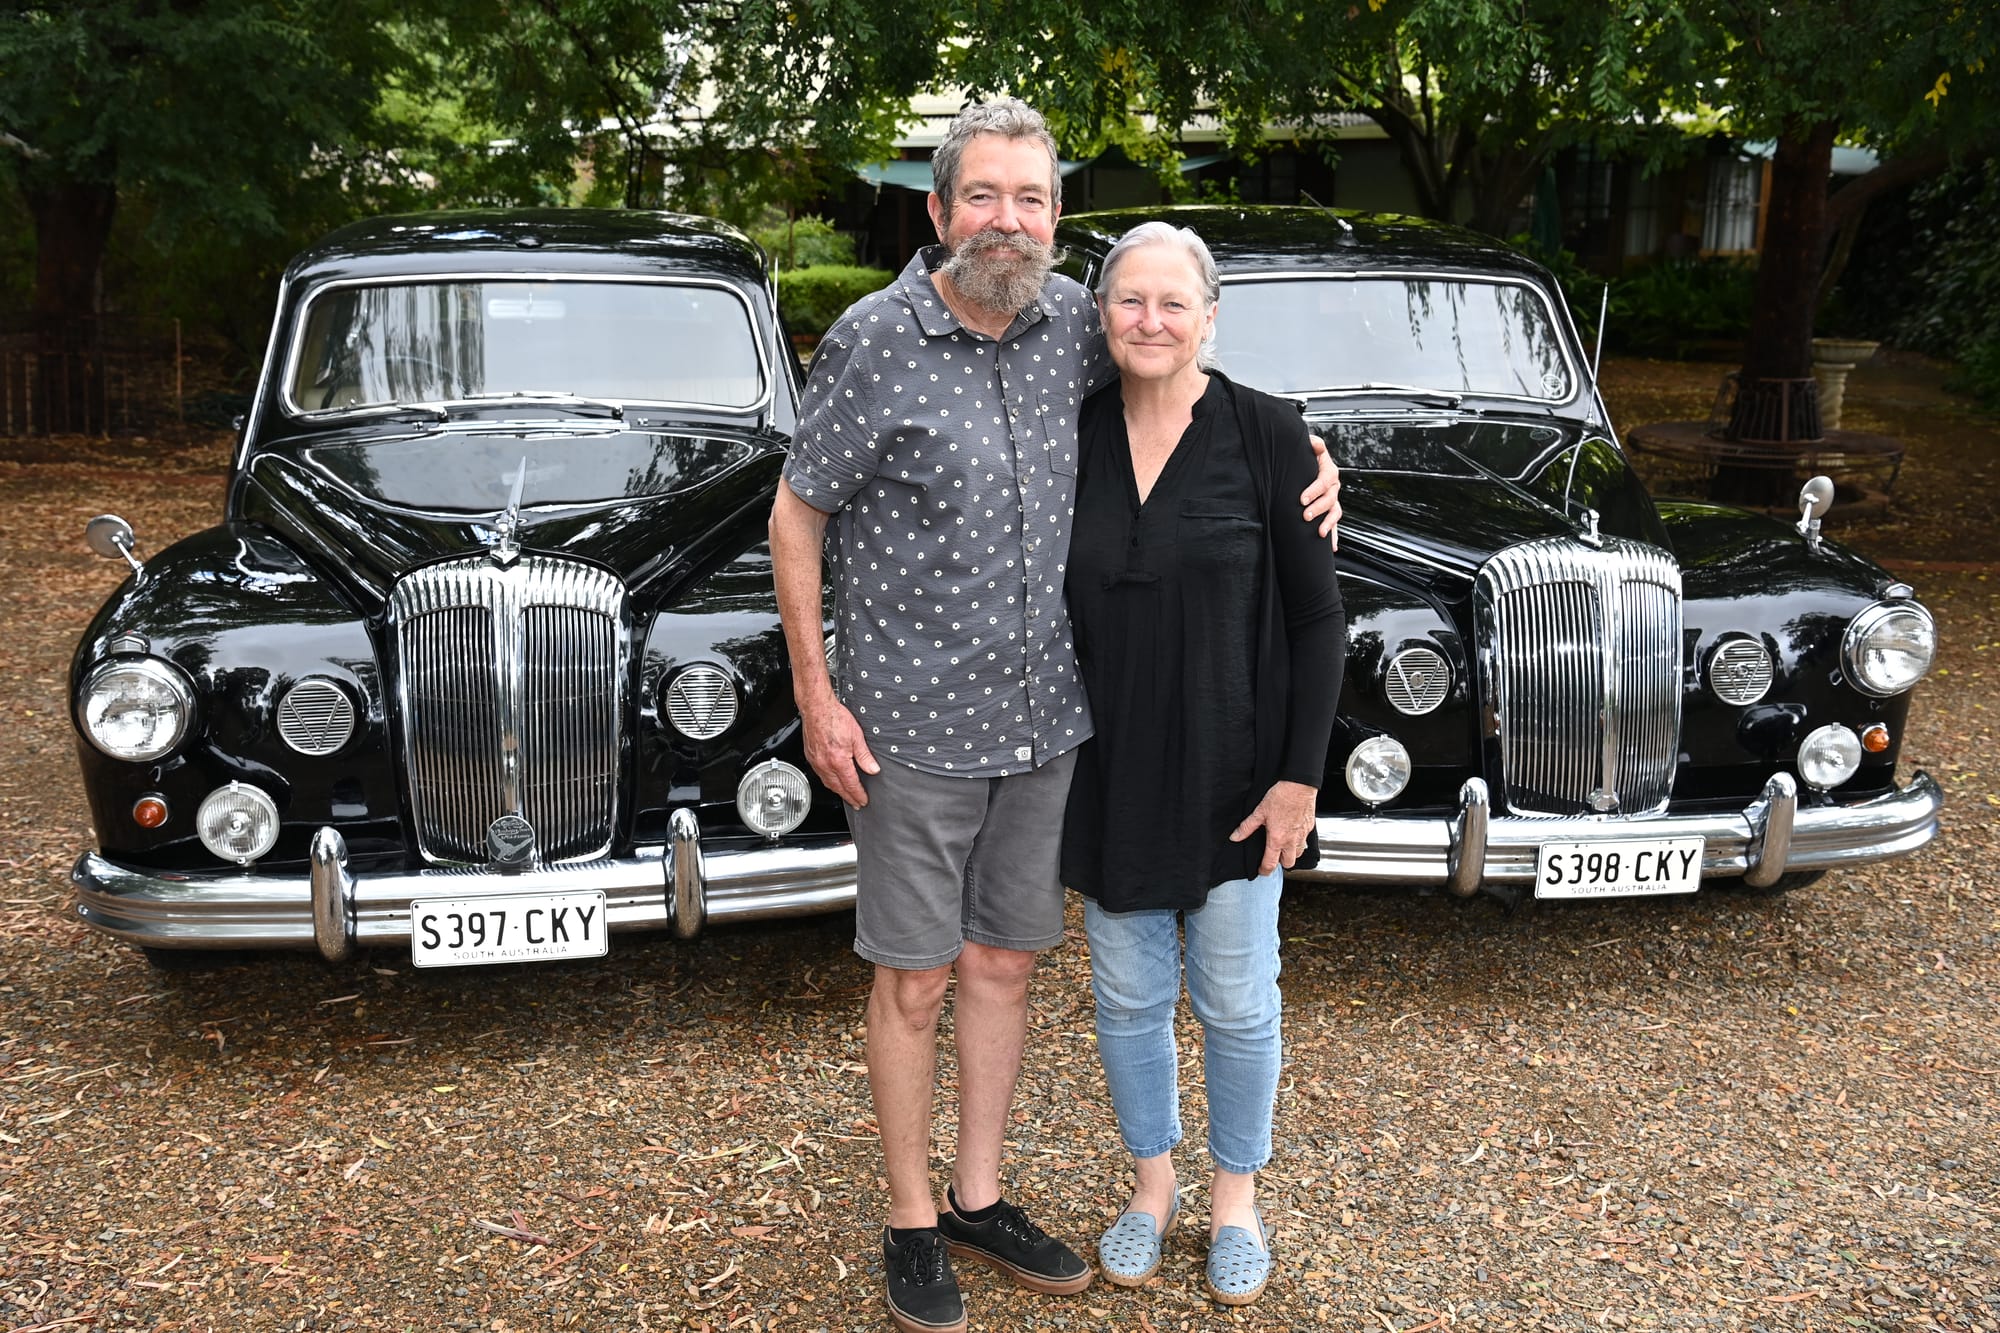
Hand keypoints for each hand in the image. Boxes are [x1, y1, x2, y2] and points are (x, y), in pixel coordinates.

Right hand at [798, 688, 880, 806]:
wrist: (817, 708)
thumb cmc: (835, 718)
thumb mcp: (857, 736)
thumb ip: (865, 756)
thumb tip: (873, 769)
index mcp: (838, 761)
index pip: (850, 784)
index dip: (858, 794)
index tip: (863, 801)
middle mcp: (825, 764)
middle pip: (838, 788)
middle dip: (848, 797)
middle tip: (856, 803)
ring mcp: (816, 761)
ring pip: (828, 783)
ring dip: (838, 791)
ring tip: (846, 795)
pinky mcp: (811, 756)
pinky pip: (820, 775)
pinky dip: (828, 781)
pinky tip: (832, 781)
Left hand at [1228, 780, 1319, 875]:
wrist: (1299, 786)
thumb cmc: (1280, 797)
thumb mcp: (1259, 812)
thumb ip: (1247, 827)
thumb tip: (1235, 837)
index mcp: (1277, 839)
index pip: (1271, 864)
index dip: (1264, 870)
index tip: (1261, 871)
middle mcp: (1291, 841)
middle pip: (1288, 864)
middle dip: (1281, 864)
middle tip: (1273, 857)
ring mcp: (1302, 835)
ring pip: (1298, 854)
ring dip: (1291, 853)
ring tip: (1283, 846)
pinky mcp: (1309, 828)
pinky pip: (1304, 841)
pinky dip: (1298, 841)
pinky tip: (1292, 833)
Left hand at [1300, 435, 1340, 549]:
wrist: (1305, 464)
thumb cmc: (1304, 456)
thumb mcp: (1308, 447)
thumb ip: (1313, 444)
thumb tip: (1316, 445)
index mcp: (1329, 471)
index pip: (1324, 481)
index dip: (1314, 490)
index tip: (1302, 499)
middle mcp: (1333, 486)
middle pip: (1330, 499)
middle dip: (1319, 509)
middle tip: (1306, 516)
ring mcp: (1332, 499)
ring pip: (1335, 513)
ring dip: (1329, 524)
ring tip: (1320, 533)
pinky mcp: (1328, 511)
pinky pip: (1334, 524)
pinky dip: (1333, 535)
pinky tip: (1332, 546)